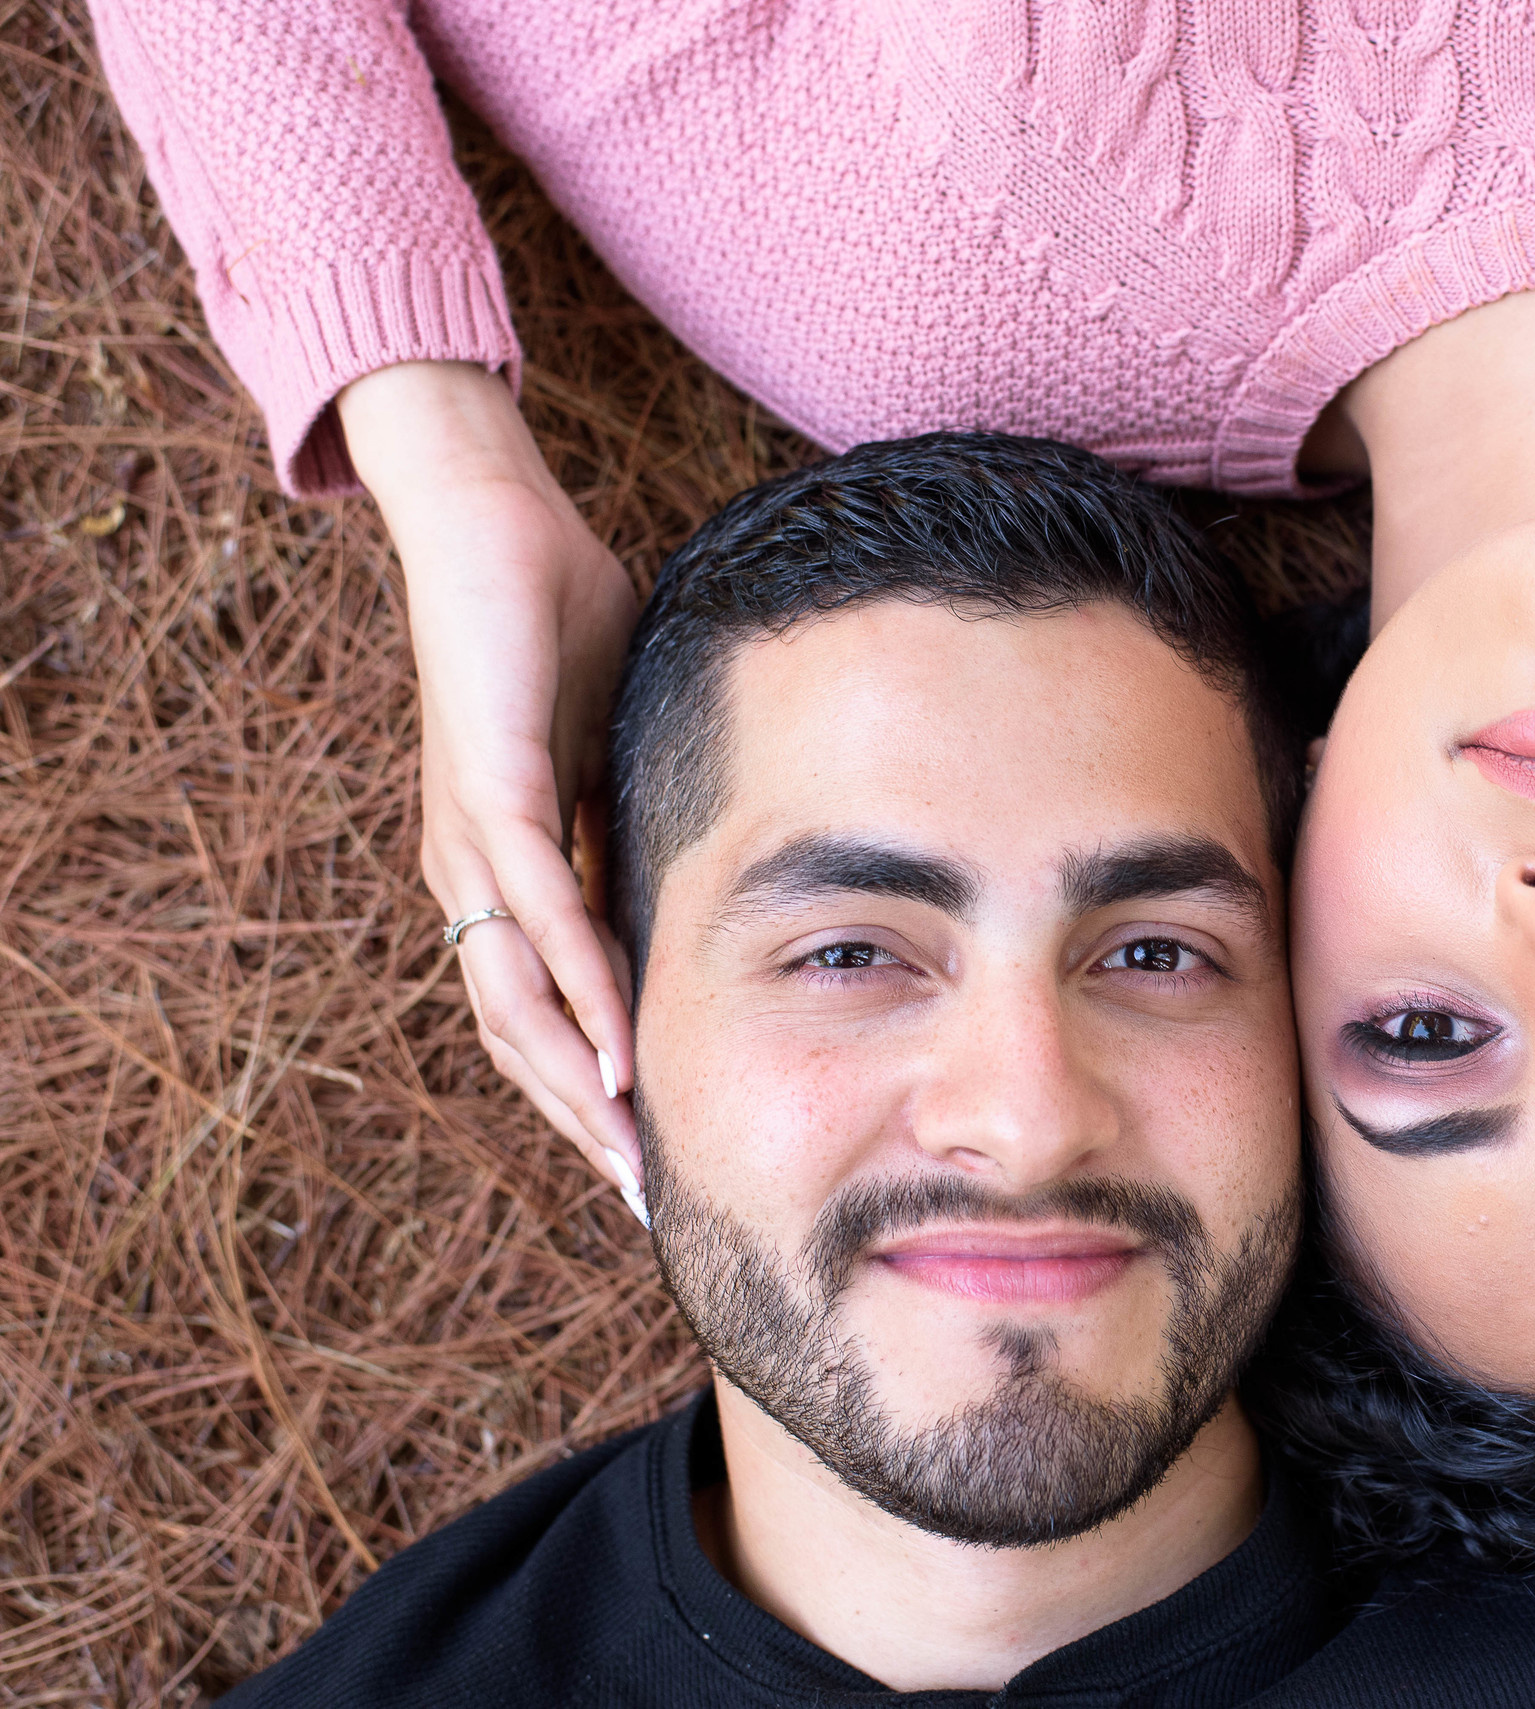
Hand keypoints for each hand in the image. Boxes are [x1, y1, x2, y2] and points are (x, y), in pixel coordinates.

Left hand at [339, 363, 642, 1205]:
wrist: (486, 520)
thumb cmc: (553, 621)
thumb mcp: (615, 745)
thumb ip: (637, 819)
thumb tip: (699, 872)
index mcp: (501, 867)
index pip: (537, 1008)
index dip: (588, 1088)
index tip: (649, 1156)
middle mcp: (470, 873)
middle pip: (515, 1034)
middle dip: (580, 1121)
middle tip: (645, 1200)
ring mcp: (471, 837)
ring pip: (515, 995)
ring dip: (576, 1079)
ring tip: (634, 1149)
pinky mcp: (489, 788)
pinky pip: (536, 907)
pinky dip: (577, 981)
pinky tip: (621, 1037)